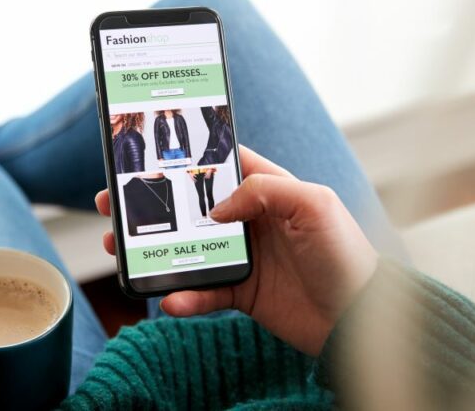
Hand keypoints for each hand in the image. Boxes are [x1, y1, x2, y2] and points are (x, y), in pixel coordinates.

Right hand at [95, 146, 377, 355]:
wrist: (360, 319)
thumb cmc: (347, 254)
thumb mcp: (315, 205)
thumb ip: (264, 191)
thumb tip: (218, 207)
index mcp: (270, 190)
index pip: (221, 165)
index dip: (186, 159)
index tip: (149, 155)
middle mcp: (252, 220)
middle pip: (191, 206)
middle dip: (152, 203)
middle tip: (114, 201)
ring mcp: (245, 257)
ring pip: (187, 248)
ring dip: (153, 249)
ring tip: (121, 249)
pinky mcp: (243, 294)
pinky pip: (203, 293)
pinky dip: (184, 296)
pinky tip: (170, 298)